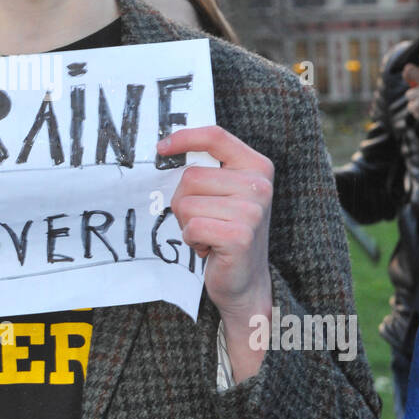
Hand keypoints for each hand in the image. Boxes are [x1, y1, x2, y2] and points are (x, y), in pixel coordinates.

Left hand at [157, 125, 273, 379]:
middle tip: (202, 220)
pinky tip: (209, 248)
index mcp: (257, 166)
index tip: (160, 148)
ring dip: (188, 223)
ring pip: (186, 202)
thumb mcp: (225, 193)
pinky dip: (191, 239)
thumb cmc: (227, 232)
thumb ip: (207, 169)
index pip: (215, 136)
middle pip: (191, 175)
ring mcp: (252, 211)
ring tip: (208, 235)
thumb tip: (163, 149)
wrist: (246, 282)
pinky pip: (191, 226)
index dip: (183, 138)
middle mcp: (259, 185)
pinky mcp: (239, 236)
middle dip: (183, 200)